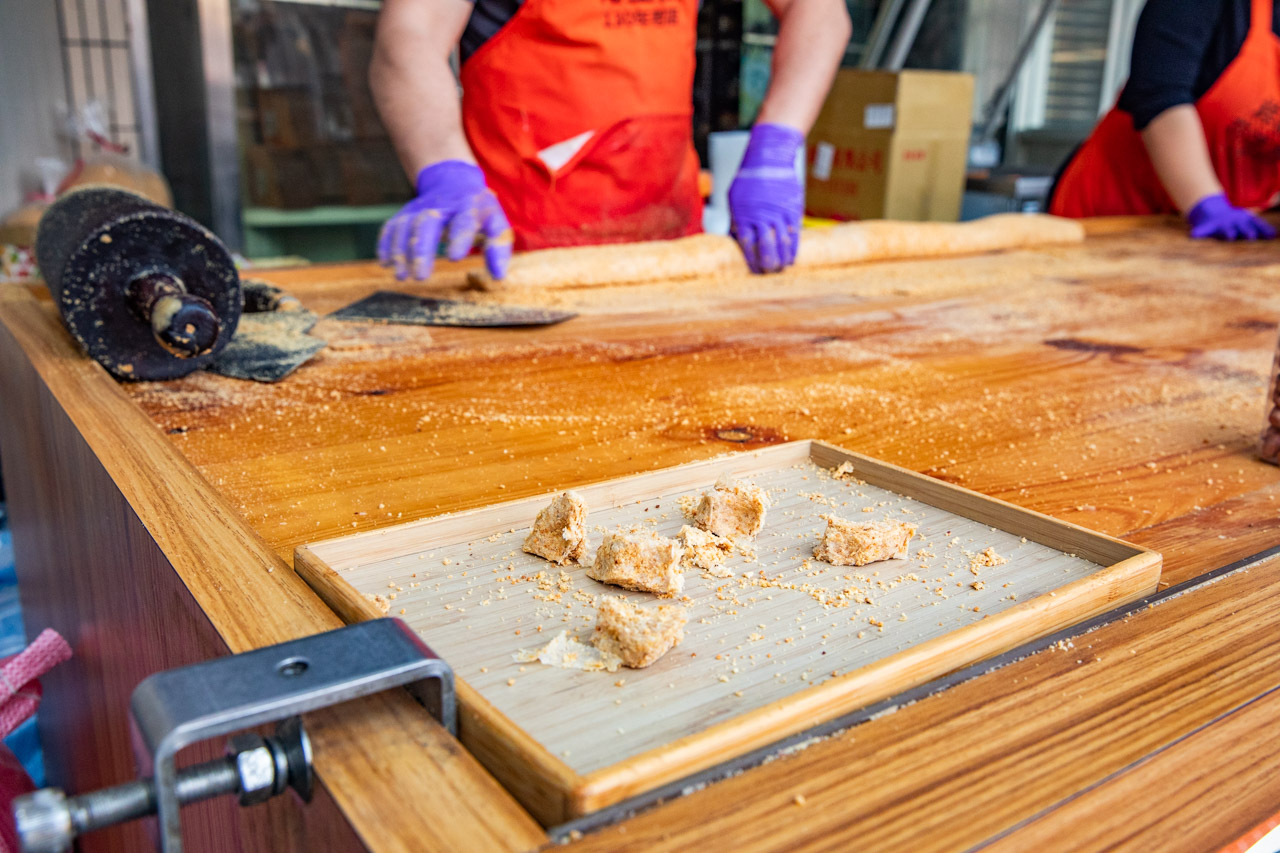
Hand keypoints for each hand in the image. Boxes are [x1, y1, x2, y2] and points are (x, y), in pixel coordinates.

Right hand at [378, 160, 512, 280]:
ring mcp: (420, 208)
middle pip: (428, 223)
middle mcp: (442, 205)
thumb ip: (498, 247)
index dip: (459, 237)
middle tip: (420, 277)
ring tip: (402, 276)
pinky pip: (392, 226)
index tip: (454, 258)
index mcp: (469, 206)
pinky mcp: (405, 213)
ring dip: (401, 251)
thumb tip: (498, 276)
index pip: (464, 220)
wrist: (454, 181)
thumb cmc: (479, 211)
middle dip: (422, 250)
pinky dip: (386, 244)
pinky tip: (385, 263)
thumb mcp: (496, 224)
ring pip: (406, 225)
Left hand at [728, 123, 804, 273]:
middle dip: (768, 264)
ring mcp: (779, 212)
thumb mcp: (734, 199)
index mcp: (744, 215)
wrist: (770, 159)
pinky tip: (792, 258)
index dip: (752, 261)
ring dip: (782, 260)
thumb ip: (736, 221)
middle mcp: (762, 215)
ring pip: (782, 242)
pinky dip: (794, 248)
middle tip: (769, 273)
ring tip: (780, 270)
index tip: (755, 271)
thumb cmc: (749, 180)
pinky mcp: (793, 209)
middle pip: (767, 246)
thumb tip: (734, 243)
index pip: (748, 244)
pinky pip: (794, 233)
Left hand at [1186, 193, 1275, 240]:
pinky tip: (1274, 235)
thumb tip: (1192, 234)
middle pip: (1242, 227)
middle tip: (1251, 237)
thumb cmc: (1211, 224)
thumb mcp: (1204, 226)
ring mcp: (1245, 220)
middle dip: (1246, 231)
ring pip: (1254, 224)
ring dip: (1261, 230)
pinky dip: (1267, 230)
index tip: (1230, 237)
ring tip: (1270, 236)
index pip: (1227, 229)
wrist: (1217, 212)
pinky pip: (1261, 225)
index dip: (1228, 232)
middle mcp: (1236, 222)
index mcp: (1224, 225)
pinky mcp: (1252, 220)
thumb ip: (1200, 231)